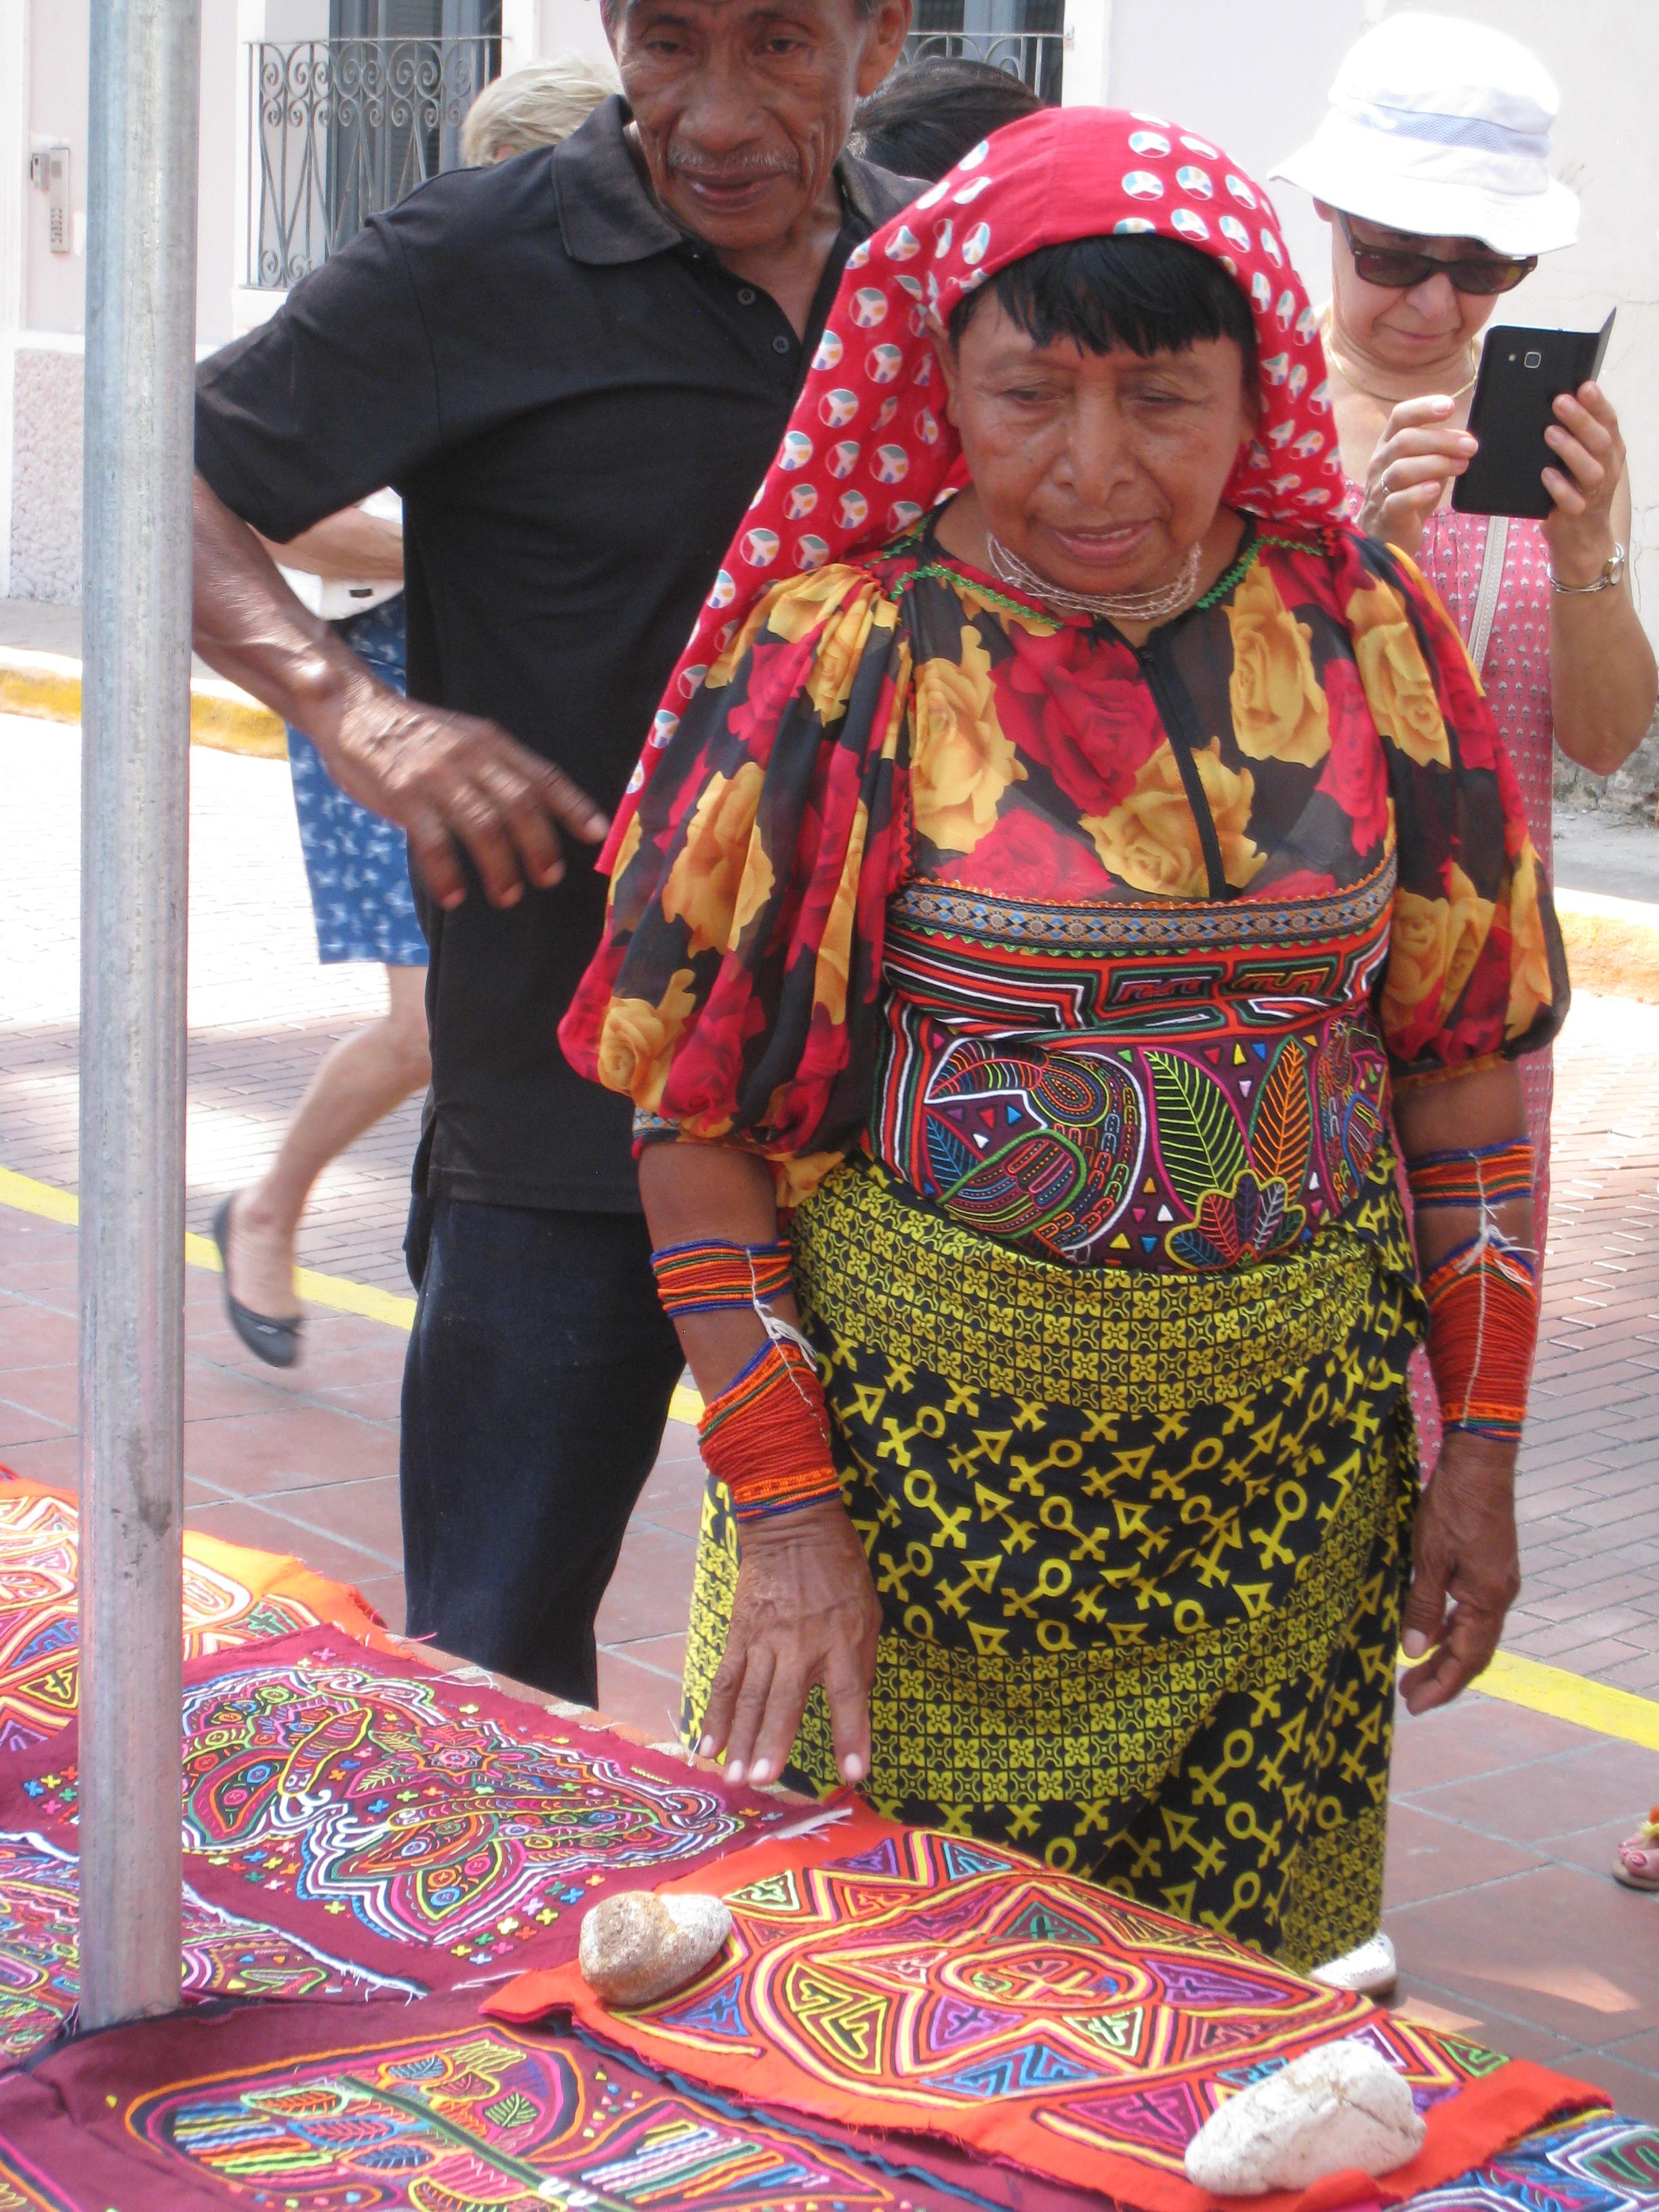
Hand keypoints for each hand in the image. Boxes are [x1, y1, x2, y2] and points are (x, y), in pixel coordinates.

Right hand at [318, 674, 608, 910]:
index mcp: (491, 742)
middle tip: (548, 878)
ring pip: (483, 824)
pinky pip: (433, 841)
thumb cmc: (414, 737)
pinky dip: (447, 873)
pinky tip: (454, 896)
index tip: (596, 835)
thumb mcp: (464, 739)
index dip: (573, 806)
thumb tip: (536, 812)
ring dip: (500, 866)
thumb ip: (497, 770)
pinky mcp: (403, 794)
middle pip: (520, 804)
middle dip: (540, 846)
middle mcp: (470, 756)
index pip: (543, 775)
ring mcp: (436, 775)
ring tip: (507, 896)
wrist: (355, 711)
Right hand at [697, 1499, 879, 1788]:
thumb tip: (851, 1707)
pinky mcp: (740, 1633)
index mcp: (844, 1639)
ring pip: (751, 1696)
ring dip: (741, 1739)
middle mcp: (803, 1644)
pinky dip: (716, 1713)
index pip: (849, 1694)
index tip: (852, 1773)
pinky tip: (708, 1744)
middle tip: (763, 1780)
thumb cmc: (840, 1571)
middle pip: (786, 1700)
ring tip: (733, 1777)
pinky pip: (726, 1678)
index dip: (851, 1735)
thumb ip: (859, 1660)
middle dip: (774, 1742)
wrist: (793, 1525)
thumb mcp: (868, 1612)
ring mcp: (767, 1639)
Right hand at [1357, 395, 1478, 556]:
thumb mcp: (1424, 469)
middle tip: (1470, 446)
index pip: (1400, 417)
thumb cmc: (1407, 498)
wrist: (1385, 539)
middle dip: (1442, 440)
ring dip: (1436, 464)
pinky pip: (1397, 501)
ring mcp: (1378, 490)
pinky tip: (1435, 489)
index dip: (1423, 408)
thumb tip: (1467, 440)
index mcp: (1389, 446)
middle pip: (1405, 440)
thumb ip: (1439, 453)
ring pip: (1401, 469)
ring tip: (1461, 466)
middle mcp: (1380, 464)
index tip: (1449, 407)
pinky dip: (1418, 493)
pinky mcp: (1384, 516)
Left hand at [1398, 1430, 1520, 1714]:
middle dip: (1442, 1677)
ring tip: (1415, 1671)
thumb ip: (1423, 1605)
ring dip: (1447, 1654)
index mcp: (1487, 1599)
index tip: (1416, 1706)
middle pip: (1474, 1653)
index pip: (1466, 1660)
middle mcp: (1500, 1596)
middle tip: (1410, 1696)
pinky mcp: (1491, 1567)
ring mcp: (1498, 1581)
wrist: (1480, 1462)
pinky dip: (1452, 1627)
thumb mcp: (1428, 1557)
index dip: (1441, 1686)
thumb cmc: (1452, 1507)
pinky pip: (1472, 1611)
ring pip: (1474, 1633)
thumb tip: (1415, 1650)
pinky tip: (1431, 1630)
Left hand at [1541, 382, 1624, 584]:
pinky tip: (1546, 474)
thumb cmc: (1574, 488)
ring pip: (1591, 469)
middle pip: (1600, 440)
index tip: (1584, 385)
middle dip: (1581, 420)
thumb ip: (1573, 435)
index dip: (1598, 403)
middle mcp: (1607, 468)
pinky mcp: (1577, 514)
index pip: (1608, 421)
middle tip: (1560, 402)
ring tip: (1550, 433)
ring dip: (1570, 449)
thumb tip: (1556, 401)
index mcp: (1609, 450)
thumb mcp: (1578, 459)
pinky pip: (1572, 501)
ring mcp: (1594, 493)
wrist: (1579, 538)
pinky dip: (1559, 487)